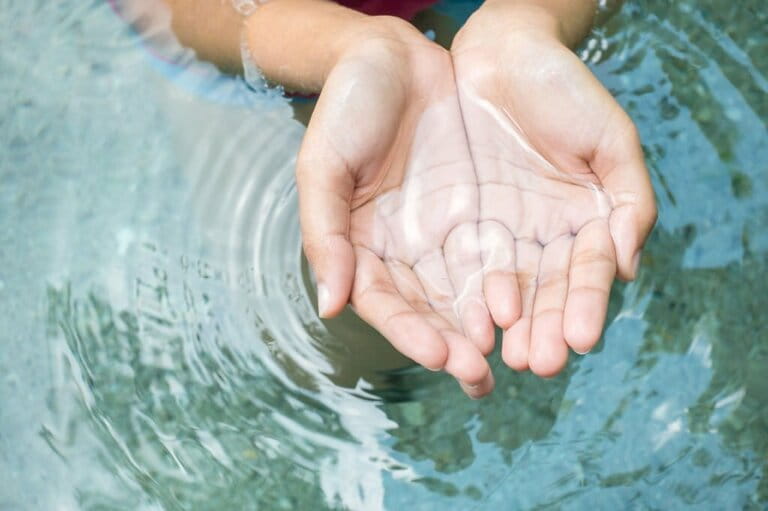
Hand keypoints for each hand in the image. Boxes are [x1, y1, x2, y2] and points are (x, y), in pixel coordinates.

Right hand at [296, 19, 495, 396]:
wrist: (393, 56)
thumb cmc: (347, 107)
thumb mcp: (324, 167)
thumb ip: (324, 234)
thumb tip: (328, 305)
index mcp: (363, 248)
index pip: (387, 303)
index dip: (411, 332)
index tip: (442, 356)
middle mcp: (406, 250)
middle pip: (432, 309)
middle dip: (458, 345)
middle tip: (482, 378)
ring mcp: (445, 231)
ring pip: (471, 290)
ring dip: (493, 327)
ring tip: (516, 358)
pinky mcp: (481, 209)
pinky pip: (502, 250)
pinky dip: (518, 281)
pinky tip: (533, 307)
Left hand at [451, 9, 656, 376]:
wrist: (499, 52)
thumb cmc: (562, 89)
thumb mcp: (610, 138)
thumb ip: (629, 201)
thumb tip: (628, 269)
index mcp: (583, 222)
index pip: (586, 275)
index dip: (585, 306)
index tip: (580, 338)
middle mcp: (541, 237)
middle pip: (544, 293)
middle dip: (542, 330)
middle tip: (537, 363)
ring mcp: (499, 232)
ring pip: (502, 288)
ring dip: (503, 326)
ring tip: (501, 358)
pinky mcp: (458, 223)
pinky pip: (460, 264)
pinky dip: (464, 295)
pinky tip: (466, 323)